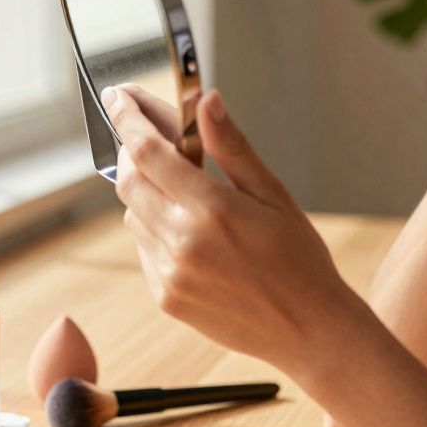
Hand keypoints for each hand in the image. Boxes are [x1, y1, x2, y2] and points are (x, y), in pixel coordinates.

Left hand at [101, 85, 357, 372]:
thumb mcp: (274, 194)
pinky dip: (156, 229)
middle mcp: (182, 242)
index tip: (119, 98)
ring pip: (132, 215)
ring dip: (146, 192)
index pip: (149, 152)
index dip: (128, 119)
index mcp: (212, 209)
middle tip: (152, 138)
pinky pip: (144, 249)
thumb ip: (232, 147)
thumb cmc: (300, 258)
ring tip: (184, 190)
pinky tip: (190, 231)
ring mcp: (169, 273)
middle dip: (133, 152)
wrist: (307, 328)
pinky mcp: (165, 297)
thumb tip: (207, 102)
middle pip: (129, 180)